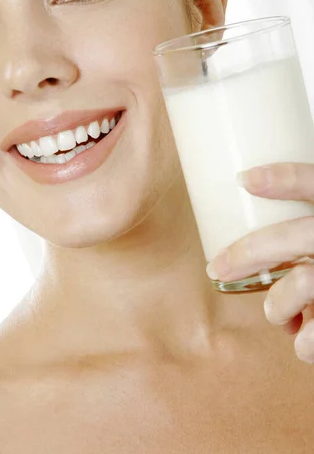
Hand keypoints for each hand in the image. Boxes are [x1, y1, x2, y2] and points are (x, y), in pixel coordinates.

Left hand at [206, 162, 313, 363]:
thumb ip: (305, 232)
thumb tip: (259, 233)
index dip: (284, 178)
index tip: (244, 180)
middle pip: (294, 237)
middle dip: (248, 252)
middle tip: (217, 268)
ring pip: (302, 282)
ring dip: (277, 305)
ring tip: (276, 315)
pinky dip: (303, 343)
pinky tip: (302, 343)